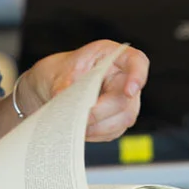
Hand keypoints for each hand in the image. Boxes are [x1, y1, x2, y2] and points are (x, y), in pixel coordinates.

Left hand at [19, 40, 149, 142]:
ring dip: (99, 126)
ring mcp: (123, 99)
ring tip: (76, 124)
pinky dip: (96, 133)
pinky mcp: (117, 119)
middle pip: (127, 99)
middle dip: (102, 112)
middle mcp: (121, 77)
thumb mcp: (56, 73)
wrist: (50, 87)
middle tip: (80, 116)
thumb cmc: (58, 72)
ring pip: (125, 118)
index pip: (136, 61)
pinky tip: (81, 129)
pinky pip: (115, 131)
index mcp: (109, 55)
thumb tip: (69, 106)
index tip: (129, 91)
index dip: (138, 76)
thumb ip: (65, 88)